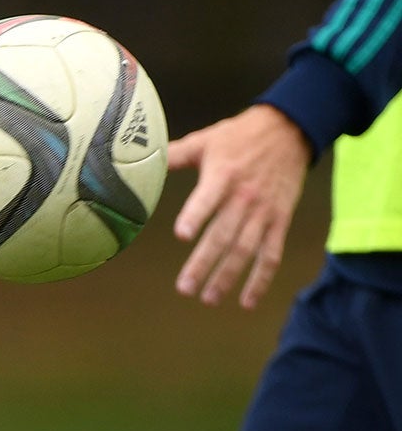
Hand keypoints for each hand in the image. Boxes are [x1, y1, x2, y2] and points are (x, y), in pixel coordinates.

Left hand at [167, 103, 312, 308]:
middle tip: (185, 288)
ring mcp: (263, 212)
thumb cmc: (240, 136)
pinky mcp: (279, 220)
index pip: (208, 198)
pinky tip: (247, 302)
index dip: (196, 215)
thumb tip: (139, 159)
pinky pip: (272, 254)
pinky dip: (261, 279)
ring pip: (246, 249)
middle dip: (204, 262)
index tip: (182, 234)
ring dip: (228, 276)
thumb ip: (174, 155)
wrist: (292, 128)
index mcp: (223, 176)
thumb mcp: (206, 140)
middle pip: (224, 234)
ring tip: (209, 299)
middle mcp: (244, 197)